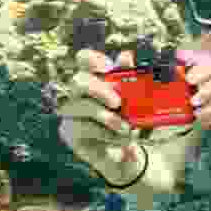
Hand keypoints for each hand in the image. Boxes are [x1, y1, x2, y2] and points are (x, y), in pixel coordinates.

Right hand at [58, 50, 143, 183]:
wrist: (130, 155)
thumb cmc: (133, 121)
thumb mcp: (138, 101)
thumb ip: (132, 80)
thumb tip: (125, 55)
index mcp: (98, 79)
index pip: (84, 59)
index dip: (91, 59)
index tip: (107, 67)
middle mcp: (80, 94)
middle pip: (78, 80)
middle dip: (99, 89)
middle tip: (117, 102)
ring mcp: (73, 114)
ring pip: (78, 105)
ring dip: (106, 117)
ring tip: (126, 128)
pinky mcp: (71, 134)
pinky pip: (83, 128)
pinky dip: (106, 134)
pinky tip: (121, 140)